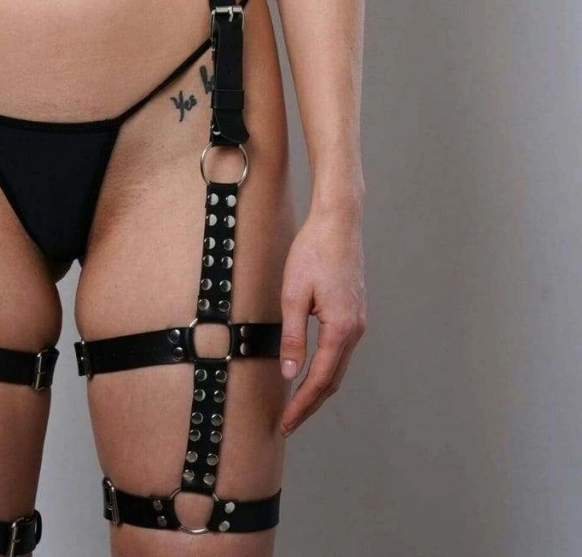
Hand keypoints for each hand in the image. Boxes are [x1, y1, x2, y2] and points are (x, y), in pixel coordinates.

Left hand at [277, 207, 366, 435]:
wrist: (338, 223)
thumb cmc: (314, 252)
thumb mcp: (294, 294)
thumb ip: (293, 336)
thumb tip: (290, 373)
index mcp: (341, 329)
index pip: (319, 379)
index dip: (302, 404)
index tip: (287, 422)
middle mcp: (355, 330)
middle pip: (332, 379)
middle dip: (310, 403)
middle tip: (289, 422)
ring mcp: (358, 322)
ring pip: (339, 367)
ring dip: (319, 388)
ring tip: (298, 403)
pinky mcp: (355, 313)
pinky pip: (341, 351)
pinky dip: (327, 368)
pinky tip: (313, 370)